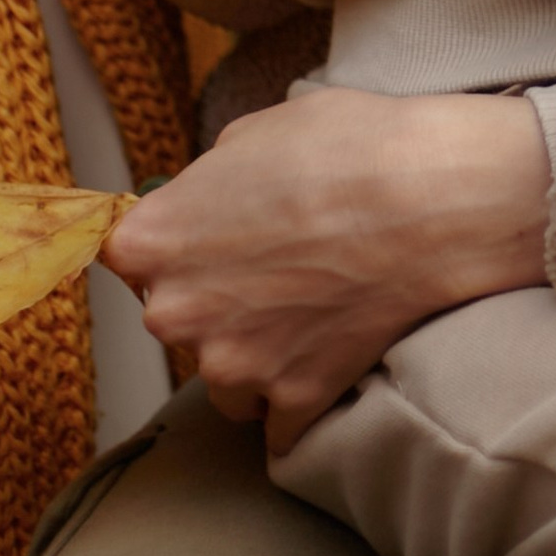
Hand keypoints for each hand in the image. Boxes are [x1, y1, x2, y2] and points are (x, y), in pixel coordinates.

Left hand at [103, 87, 550, 449]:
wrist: (432, 199)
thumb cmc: (347, 147)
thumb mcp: (254, 132)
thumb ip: (207, 181)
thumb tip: (206, 204)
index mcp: (154, 240)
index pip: (123, 257)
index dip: (170, 244)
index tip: (202, 240)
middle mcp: (176, 313)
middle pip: (175, 319)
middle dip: (215, 299)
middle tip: (276, 267)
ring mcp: (233, 364)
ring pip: (224, 378)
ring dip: (254, 356)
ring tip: (310, 314)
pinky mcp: (292, 400)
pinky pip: (279, 423)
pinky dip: (299, 400)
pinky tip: (331, 357)